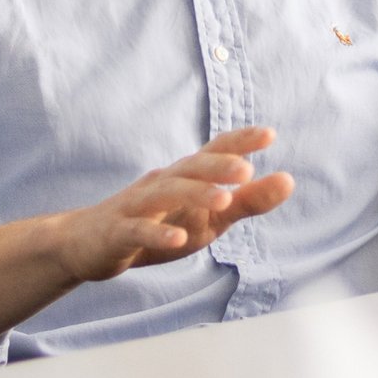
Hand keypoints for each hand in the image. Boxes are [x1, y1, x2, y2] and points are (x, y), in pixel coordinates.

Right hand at [56, 126, 293, 282]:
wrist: (88, 243)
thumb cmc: (158, 225)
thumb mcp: (210, 218)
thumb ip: (248, 201)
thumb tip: (290, 180)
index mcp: (185, 176)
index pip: (214, 151)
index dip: (239, 141)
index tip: (269, 133)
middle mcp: (162, 183)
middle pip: (191, 167)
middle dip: (218, 166)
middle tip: (248, 170)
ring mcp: (137, 205)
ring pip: (167, 193)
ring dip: (195, 194)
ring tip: (224, 199)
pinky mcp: (118, 232)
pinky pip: (139, 230)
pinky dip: (158, 232)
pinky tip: (179, 238)